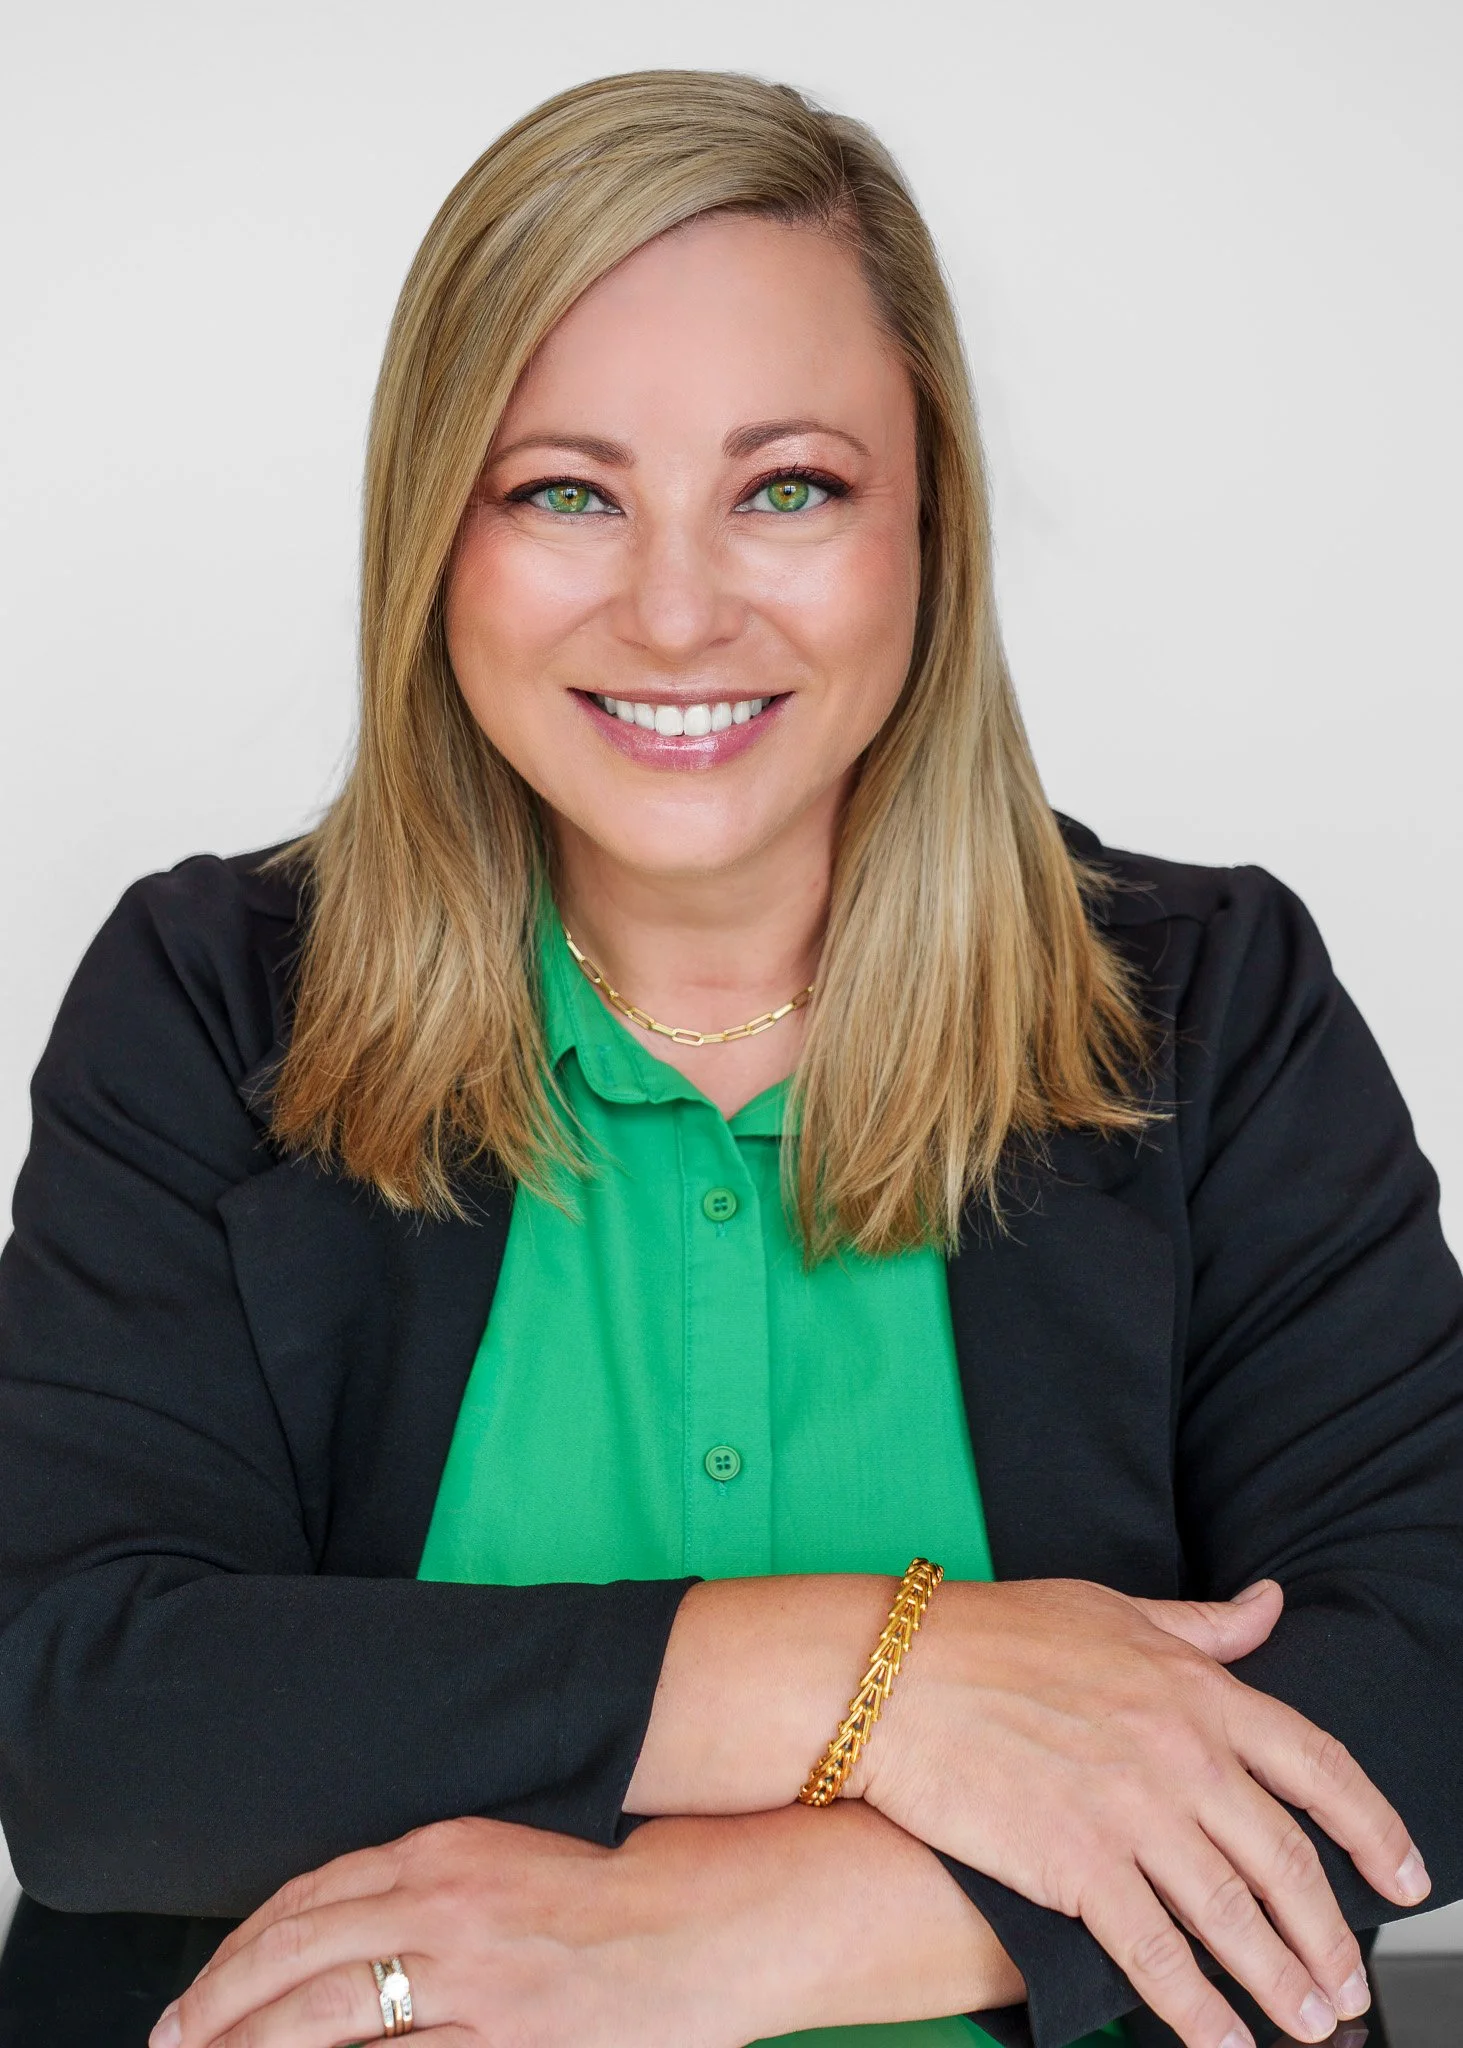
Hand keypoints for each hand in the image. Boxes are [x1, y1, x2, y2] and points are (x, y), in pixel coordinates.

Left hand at [152, 1817, 696, 2047]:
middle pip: (296, 1958)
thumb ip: (414, 1885)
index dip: (239, 1948)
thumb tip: (322, 1933)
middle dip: (217, 2007)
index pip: (307, 1897)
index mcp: (440, 1851)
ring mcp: (470, 1981)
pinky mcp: (501, 2043)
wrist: (695, 1922)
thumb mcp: (496, 1857)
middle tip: (171, 2041)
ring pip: (325, 2022)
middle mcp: (443, 1906)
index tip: (198, 1991)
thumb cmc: (600, 1892)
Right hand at [852, 1576, 1425, 2047]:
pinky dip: (1198, 2010)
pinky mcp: (1078, 1865)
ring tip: (1311, 2025)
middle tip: (1351, 1986)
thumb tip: (1269, 1606)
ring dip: (1283, 1984)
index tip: (1405, 1877)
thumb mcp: (1112, 1609)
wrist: (897, 1671)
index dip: (1375, 1829)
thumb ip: (1202, 1625)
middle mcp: (1181, 1752)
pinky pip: (1158, 1955)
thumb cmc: (993, 1632)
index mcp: (1196, 1689)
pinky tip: (1221, 2042)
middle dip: (1331, 1935)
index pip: (1319, 1765)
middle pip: (1287, 1860)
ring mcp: (1132, 1812)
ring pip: (1236, 1917)